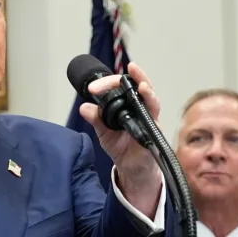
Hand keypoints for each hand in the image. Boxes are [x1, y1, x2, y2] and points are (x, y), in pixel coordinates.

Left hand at [79, 62, 162, 212]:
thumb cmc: (121, 147)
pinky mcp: (153, 131)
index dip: (108, 83)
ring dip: (147, 89)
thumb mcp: (103, 132)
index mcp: (127, 105)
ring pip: (152, 99)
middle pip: (142, 86)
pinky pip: (154, 118)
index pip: (121, 87)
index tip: (92, 88)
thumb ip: (96, 119)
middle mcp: (140, 108)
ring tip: (141, 83)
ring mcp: (149, 119)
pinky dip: (151, 108)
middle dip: (137, 75)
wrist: (131, 169)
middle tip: (130, 68)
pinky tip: (147, 101)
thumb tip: (84, 107)